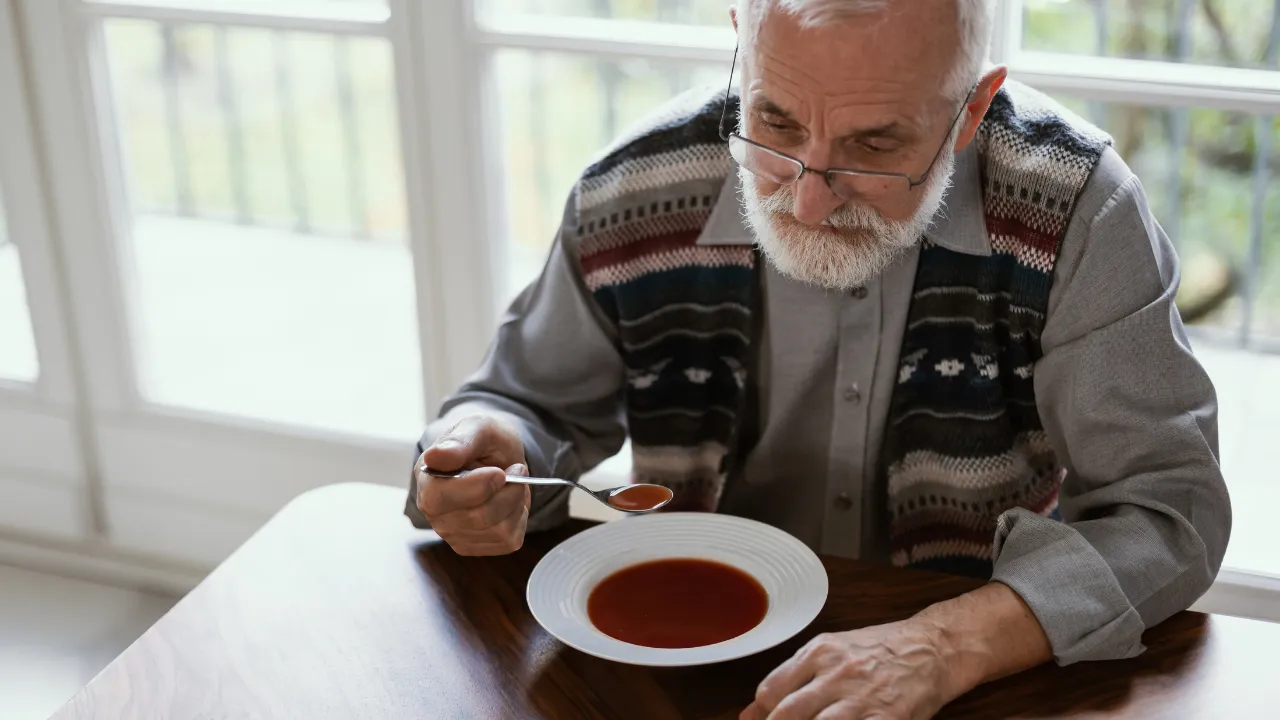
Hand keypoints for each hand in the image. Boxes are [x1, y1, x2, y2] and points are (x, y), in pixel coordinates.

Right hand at [414, 415, 530, 555]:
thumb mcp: (478, 427)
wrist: (498, 457)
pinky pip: (508, 540)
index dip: (477, 487)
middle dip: (508, 492)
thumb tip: (434, 457)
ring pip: (497, 531)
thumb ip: (459, 441)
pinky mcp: (476, 545)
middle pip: (478, 518)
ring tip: (511, 483)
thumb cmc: (484, 441)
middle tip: (516, 470)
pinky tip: (509, 502)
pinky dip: (519, 519)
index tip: (499, 472)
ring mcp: (454, 533)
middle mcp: (435, 512)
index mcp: (427, 480)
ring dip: (515, 503)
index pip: (440, 497)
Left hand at [741, 620, 956, 719]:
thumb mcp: (830, 652)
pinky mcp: (887, 718)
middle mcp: (836, 674)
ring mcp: (861, 698)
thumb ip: (790, 679)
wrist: (932, 647)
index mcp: (818, 653)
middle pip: (787, 714)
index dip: (761, 716)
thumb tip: (750, 712)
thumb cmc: (878, 650)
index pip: (770, 691)